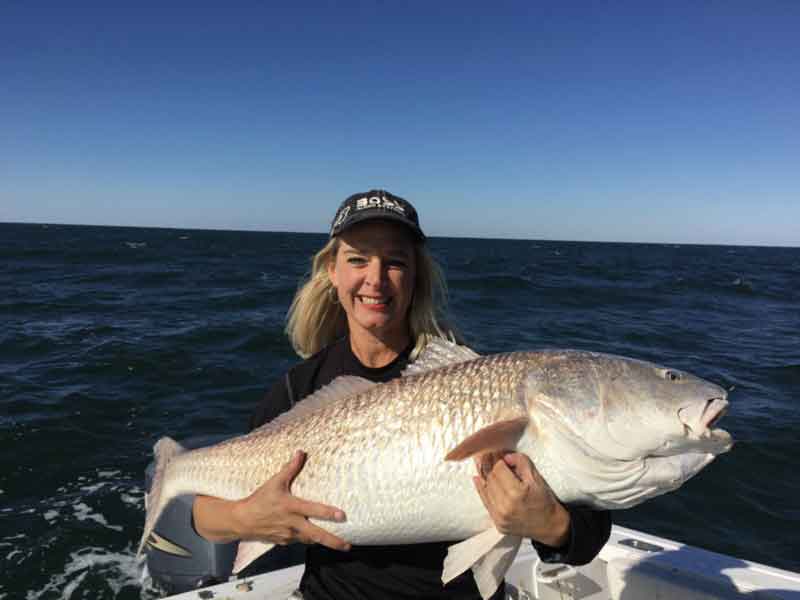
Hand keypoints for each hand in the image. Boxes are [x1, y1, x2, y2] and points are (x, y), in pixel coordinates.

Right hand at [233, 450, 350, 550]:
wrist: (242, 520)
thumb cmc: (259, 500)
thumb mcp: (274, 482)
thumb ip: (289, 468)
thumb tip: (300, 452)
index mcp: (291, 507)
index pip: (313, 510)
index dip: (328, 513)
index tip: (342, 516)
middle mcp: (292, 523)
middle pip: (316, 535)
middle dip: (333, 541)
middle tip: (347, 546)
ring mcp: (288, 535)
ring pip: (310, 540)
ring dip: (323, 541)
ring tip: (338, 543)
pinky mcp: (284, 542)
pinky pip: (299, 541)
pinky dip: (308, 539)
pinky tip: (314, 536)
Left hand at [473, 451, 570, 547]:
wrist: (550, 525)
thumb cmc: (545, 500)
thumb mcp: (536, 478)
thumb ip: (521, 463)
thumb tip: (505, 456)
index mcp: (516, 494)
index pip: (499, 470)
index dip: (499, 460)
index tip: (501, 455)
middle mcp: (505, 507)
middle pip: (491, 479)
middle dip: (491, 466)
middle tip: (490, 456)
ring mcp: (500, 517)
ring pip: (486, 489)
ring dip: (485, 476)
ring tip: (481, 463)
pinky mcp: (497, 523)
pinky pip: (485, 503)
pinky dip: (481, 489)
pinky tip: (477, 478)